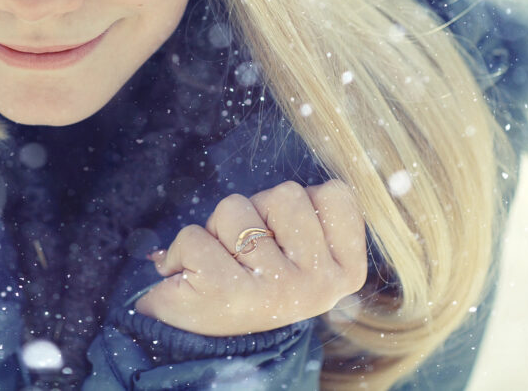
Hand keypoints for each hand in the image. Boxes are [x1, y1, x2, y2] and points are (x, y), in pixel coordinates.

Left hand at [134, 180, 366, 336]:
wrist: (210, 346)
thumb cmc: (257, 282)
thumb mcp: (303, 252)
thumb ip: (315, 214)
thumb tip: (331, 179)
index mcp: (347, 273)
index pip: (336, 194)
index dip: (299, 204)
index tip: (288, 240)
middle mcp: (319, 285)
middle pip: (285, 193)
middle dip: (256, 211)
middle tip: (250, 255)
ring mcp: (276, 290)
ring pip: (236, 207)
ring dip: (218, 228)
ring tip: (225, 265)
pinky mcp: (226, 292)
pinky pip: (194, 235)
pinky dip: (180, 250)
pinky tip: (191, 278)